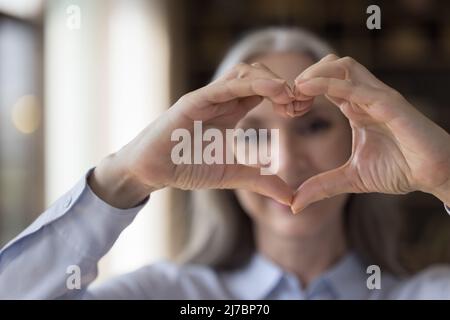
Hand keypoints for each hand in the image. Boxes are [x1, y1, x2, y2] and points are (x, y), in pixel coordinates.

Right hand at [90, 63, 295, 207]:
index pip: (265, 91)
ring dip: (271, 80)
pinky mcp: (193, 102)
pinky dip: (251, 84)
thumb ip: (261, 182)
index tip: (303, 110)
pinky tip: (274, 91)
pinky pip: (224, 86)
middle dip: (284, 85)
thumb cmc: (187, 167)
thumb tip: (292, 199)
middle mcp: (222, 99)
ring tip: (290, 96)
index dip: (287, 95)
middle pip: (259, 75)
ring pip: (244, 73)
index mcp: (232, 111)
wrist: (152, 171)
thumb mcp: (232, 175)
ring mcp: (208, 98)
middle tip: (301, 104)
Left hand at [291, 54, 449, 212]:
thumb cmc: (400, 170)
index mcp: (355, 107)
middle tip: (288, 100)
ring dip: (314, 74)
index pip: (324, 82)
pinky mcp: (390, 104)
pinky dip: (329, 84)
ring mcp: (378, 97)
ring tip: (296, 93)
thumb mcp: (351, 179)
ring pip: (342, 65)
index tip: (286, 109)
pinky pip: (357, 86)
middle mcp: (365, 96)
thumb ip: (322, 187)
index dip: (302, 90)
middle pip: (330, 64)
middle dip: (305, 76)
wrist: (434, 176)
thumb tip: (295, 204)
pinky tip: (308, 90)